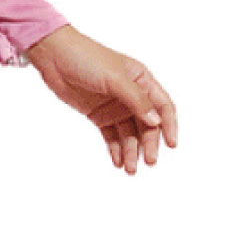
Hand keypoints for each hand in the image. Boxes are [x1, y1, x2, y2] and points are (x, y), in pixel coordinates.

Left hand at [23, 26, 177, 174]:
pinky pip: (112, 136)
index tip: (171, 144)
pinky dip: (116, 149)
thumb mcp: (115, 78)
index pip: (162, 106)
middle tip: (149, 161)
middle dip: (149, 144)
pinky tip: (118, 161)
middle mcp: (131, 95)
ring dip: (132, 151)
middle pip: (147, 124)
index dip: (169, 125)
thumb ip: (136, 100)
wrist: (54, 57)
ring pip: (129, 133)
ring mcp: (115, 106)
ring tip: (130, 168)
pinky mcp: (99, 115)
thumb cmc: (86, 58)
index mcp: (141, 80)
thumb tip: (155, 121)